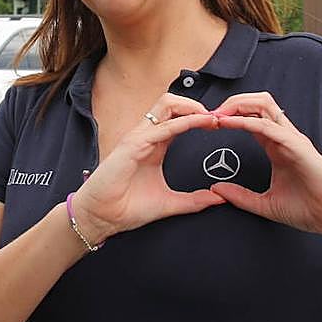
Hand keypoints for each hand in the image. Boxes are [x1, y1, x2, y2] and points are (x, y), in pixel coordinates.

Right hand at [71, 94, 225, 243]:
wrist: (102, 218)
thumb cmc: (127, 207)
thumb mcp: (169, 203)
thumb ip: (194, 200)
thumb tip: (219, 198)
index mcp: (155, 145)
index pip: (178, 118)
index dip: (200, 117)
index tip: (219, 126)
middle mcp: (146, 136)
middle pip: (172, 103)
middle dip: (196, 105)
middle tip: (217, 118)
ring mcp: (138, 138)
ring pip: (166, 105)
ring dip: (191, 107)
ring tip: (210, 117)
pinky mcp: (132, 145)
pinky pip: (161, 127)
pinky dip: (182, 123)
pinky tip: (197, 124)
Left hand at [208, 92, 321, 239]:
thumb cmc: (308, 208)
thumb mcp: (265, 204)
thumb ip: (240, 196)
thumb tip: (215, 190)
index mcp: (276, 146)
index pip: (251, 118)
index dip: (228, 116)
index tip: (207, 124)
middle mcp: (283, 137)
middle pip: (256, 103)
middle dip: (231, 102)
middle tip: (208, 114)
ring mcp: (291, 138)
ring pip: (264, 105)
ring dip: (238, 105)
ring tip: (217, 114)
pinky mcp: (298, 146)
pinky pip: (269, 125)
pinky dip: (247, 120)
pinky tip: (229, 123)